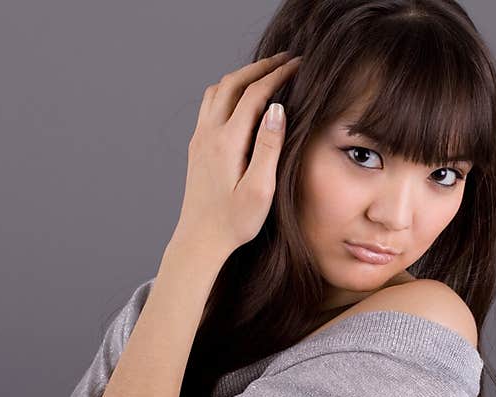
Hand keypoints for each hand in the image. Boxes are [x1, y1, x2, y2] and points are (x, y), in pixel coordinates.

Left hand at [174, 51, 302, 254]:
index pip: (255, 94)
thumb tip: (277, 109)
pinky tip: (240, 98)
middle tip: (285, 59)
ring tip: (265, 72)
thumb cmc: (235, 221)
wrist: (200, 239)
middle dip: (260, 67)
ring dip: (242, 76)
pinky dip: (228, 90)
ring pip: (217, 90)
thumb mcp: (260, 189)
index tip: (298, 65)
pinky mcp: (197, 146)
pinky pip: (210, 105)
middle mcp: (209, 133)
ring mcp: (199, 138)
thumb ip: (269, 147)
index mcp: (227, 141)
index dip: (278, 75)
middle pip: (233, 83)